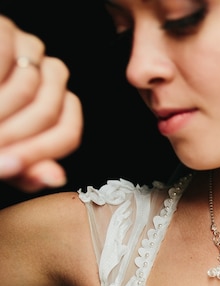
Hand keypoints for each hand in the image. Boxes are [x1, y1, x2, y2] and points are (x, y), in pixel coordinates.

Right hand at [0, 15, 82, 191]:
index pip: (68, 131)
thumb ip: (26, 166)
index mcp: (59, 103)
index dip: (41, 152)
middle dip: (14, 137)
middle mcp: (52, 74)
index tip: (12, 165)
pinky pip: (3, 59)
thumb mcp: (2, 148)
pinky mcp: (5, 29)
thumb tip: (56, 178)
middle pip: (48, 111)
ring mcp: (30, 47)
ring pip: (26, 88)